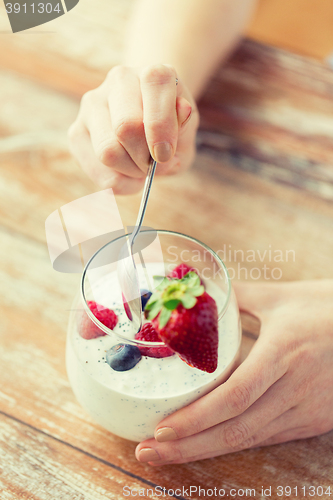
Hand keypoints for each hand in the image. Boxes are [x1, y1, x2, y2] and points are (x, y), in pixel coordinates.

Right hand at [68, 64, 198, 193]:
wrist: (150, 128)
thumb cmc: (171, 129)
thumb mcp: (187, 128)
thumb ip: (185, 123)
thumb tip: (182, 110)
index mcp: (152, 73)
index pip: (153, 87)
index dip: (161, 129)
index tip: (166, 155)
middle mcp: (119, 80)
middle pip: (126, 126)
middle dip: (145, 158)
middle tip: (154, 164)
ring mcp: (92, 104)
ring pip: (107, 151)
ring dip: (131, 171)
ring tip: (141, 169)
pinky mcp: (76, 131)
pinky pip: (96, 170)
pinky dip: (118, 183)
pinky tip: (128, 176)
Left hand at [136, 280, 332, 464]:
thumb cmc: (325, 307)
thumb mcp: (279, 297)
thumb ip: (236, 296)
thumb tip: (199, 294)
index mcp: (283, 352)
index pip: (234, 396)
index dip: (196, 418)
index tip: (161, 428)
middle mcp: (295, 388)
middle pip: (236, 429)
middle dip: (188, 446)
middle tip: (148, 452)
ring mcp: (307, 410)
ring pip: (250, 440)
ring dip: (205, 450)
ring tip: (167, 454)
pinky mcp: (313, 421)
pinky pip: (267, 437)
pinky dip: (234, 444)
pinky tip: (207, 445)